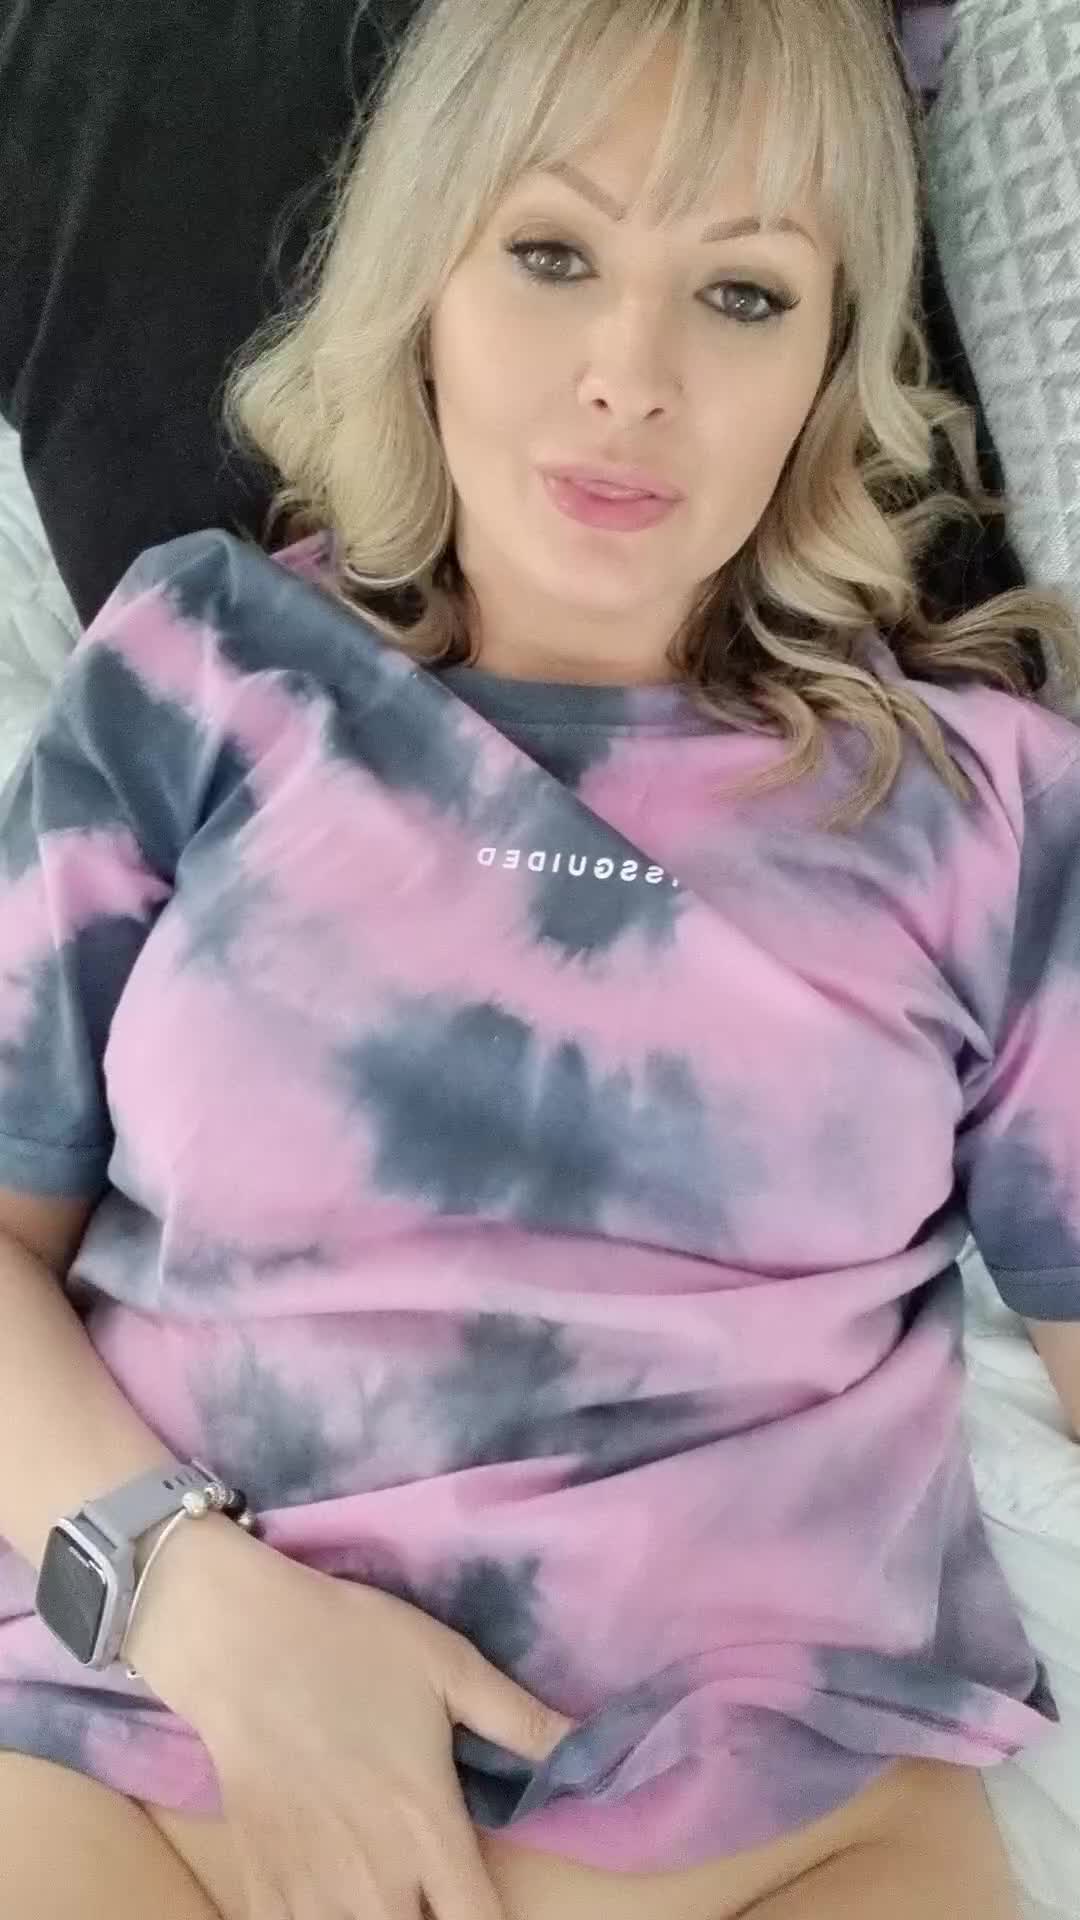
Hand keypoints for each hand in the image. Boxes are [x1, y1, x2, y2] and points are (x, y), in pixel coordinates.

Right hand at [136, 1523, 573, 1919]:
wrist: (242, 1640)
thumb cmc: (354, 1644)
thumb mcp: (450, 1666)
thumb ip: (520, 1720)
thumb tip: (587, 1748)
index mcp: (428, 1828)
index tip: (486, 1903)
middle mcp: (375, 1876)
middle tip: (437, 1889)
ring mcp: (311, 1887)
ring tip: (390, 1894)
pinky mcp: (260, 1882)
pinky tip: (331, 1899)